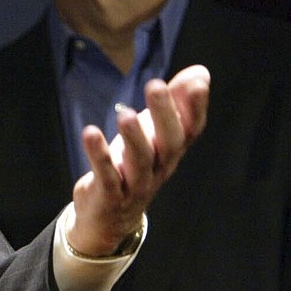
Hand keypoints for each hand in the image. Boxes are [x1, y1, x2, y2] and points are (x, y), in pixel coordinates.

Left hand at [67, 65, 210, 256]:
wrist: (111, 219)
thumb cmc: (134, 166)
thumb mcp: (153, 135)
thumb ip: (175, 103)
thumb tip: (200, 72)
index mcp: (172, 151)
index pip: (192, 129)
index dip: (196, 107)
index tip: (197, 82)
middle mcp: (160, 167)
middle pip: (169, 142)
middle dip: (164, 114)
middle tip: (156, 85)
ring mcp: (136, 184)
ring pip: (140, 160)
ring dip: (133, 136)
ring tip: (124, 113)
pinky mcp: (110, 194)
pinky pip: (107, 175)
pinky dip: (99, 155)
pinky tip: (90, 133)